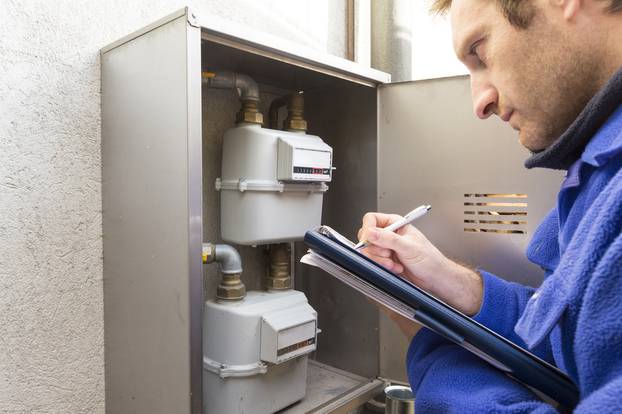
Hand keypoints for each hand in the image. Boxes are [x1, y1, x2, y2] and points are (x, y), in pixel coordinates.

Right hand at [358, 212, 482, 315]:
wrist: (433, 276)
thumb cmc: (429, 258)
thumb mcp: (408, 246)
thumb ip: (388, 238)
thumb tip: (370, 232)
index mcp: (395, 224)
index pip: (371, 219)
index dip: (368, 229)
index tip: (369, 239)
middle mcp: (388, 234)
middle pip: (367, 237)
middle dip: (376, 249)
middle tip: (388, 253)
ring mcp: (386, 248)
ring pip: (369, 251)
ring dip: (380, 260)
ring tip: (394, 263)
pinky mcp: (384, 260)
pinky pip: (373, 262)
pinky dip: (383, 267)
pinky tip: (395, 268)